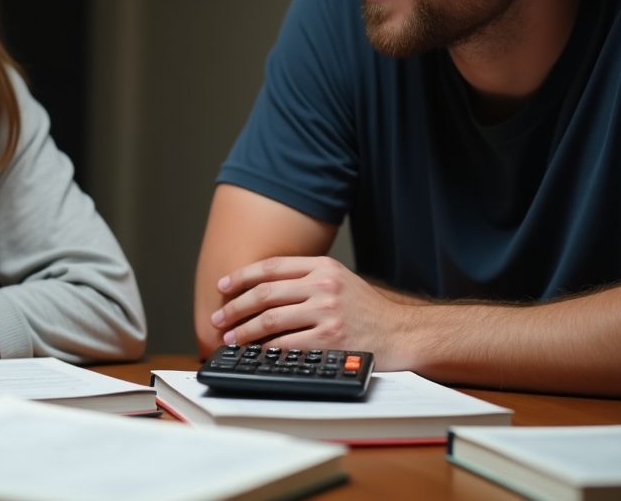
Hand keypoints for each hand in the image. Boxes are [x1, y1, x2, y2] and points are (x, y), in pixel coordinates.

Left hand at [208, 256, 413, 368]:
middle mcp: (323, 285)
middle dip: (235, 307)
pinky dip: (265, 350)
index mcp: (322, 266)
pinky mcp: (329, 340)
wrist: (401, 333)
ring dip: (244, 330)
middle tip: (219, 318)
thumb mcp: (340, 280)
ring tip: (231, 337)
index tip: (223, 287)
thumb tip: (260, 289)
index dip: (241, 277)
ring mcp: (327, 313)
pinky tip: (255, 353)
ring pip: (270, 320)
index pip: (271, 267)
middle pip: (265, 293)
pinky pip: (286, 345)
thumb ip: (306, 278)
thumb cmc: (366, 310)